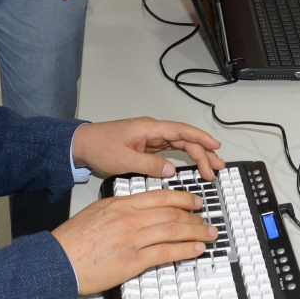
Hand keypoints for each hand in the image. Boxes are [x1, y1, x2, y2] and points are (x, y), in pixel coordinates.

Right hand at [53, 188, 216, 294]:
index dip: (183, 198)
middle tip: (207, 220)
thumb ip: (119, 209)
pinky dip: (185, 250)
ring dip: (196, 232)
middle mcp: (130, 218)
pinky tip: (196, 249)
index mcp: (122, 204)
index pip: (160, 197)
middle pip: (172, 214)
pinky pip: (167, 253)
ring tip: (209, 234)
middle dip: (194, 217)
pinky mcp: (133, 261)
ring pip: (174, 231)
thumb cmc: (73, 239)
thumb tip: (137, 210)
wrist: (60, 260)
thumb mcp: (97, 212)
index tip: (195, 201)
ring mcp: (133, 239)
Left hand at [72, 117, 225, 180]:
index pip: (181, 130)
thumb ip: (149, 165)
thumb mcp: (124, 159)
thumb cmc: (99, 146)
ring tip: (211, 168)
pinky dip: (184, 157)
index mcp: (149, 128)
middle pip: (185, 138)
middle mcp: (152, 130)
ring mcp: (150, 138)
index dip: (200, 138)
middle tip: (217, 167)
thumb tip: (171, 169)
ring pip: (180, 144)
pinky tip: (192, 165)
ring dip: (196, 155)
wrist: (82, 144)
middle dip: (203, 152)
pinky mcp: (147, 146)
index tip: (216, 146)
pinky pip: (171, 150)